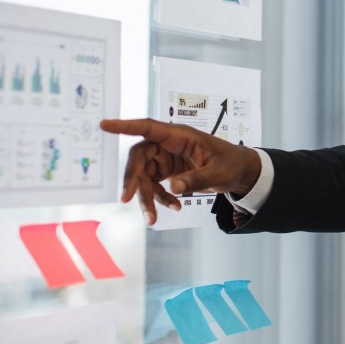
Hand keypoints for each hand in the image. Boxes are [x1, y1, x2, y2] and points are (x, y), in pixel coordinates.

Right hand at [100, 118, 261, 225]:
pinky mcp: (167, 170)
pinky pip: (153, 185)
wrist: (239, 172)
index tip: (104, 125)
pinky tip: (175, 207)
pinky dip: (160, 199)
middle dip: (133, 179)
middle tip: (127, 199)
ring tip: (153, 219)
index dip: (125, 126)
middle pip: (139, 158)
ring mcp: (166, 158)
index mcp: (180, 136)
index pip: (148, 127)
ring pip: (143, 176)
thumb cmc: (231, 164)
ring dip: (146, 197)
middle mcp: (169, 144)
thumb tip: (173, 188)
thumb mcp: (217, 173)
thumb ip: (195, 180)